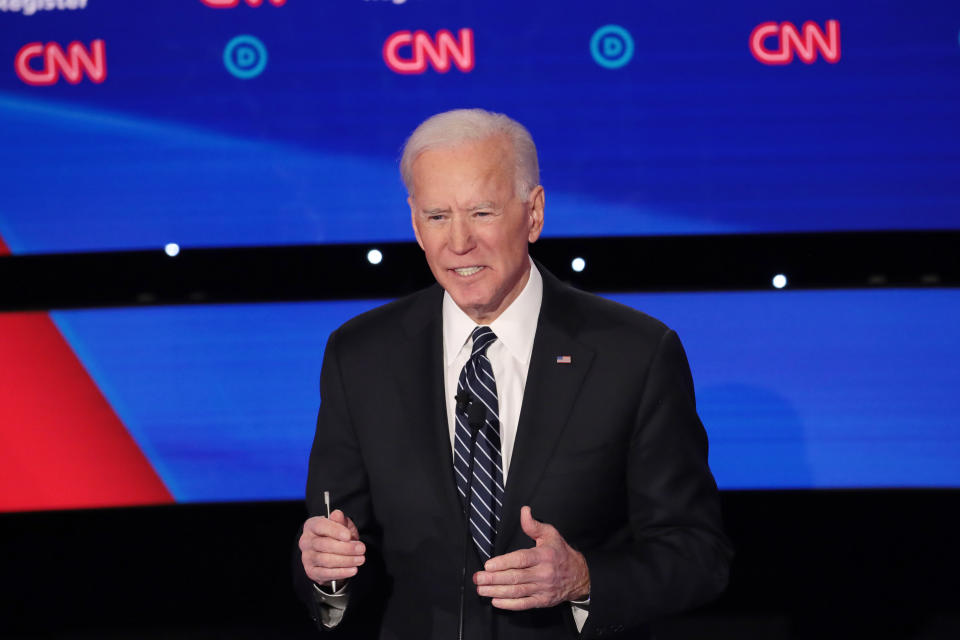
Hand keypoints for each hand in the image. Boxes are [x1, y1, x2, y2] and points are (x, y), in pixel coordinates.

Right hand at [299, 509, 365, 586]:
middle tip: (361, 549)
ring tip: (360, 559)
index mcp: (312, 526)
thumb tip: (337, 514)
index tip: (348, 536)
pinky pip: (326, 573)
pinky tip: (352, 569)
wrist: (331, 554)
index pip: (321, 526)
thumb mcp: (342, 525)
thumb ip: (340, 521)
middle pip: (324, 545)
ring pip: (326, 560)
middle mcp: (306, 541)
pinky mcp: (311, 571)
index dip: (335, 531)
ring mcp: (307, 557)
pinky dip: (341, 572)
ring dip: (346, 561)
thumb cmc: (337, 536)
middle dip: (346, 548)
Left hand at [473, 505, 589, 609]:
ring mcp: (543, 589)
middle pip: (515, 577)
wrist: (580, 576)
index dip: (503, 563)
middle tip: (478, 578)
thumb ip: (533, 525)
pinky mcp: (543, 601)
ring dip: (497, 592)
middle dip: (494, 579)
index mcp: (543, 556)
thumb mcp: (550, 534)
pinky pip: (524, 604)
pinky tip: (496, 601)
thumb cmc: (561, 553)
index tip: (488, 565)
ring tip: (482, 590)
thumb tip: (524, 511)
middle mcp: (543, 573)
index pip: (521, 560)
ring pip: (517, 591)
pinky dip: (509, 604)